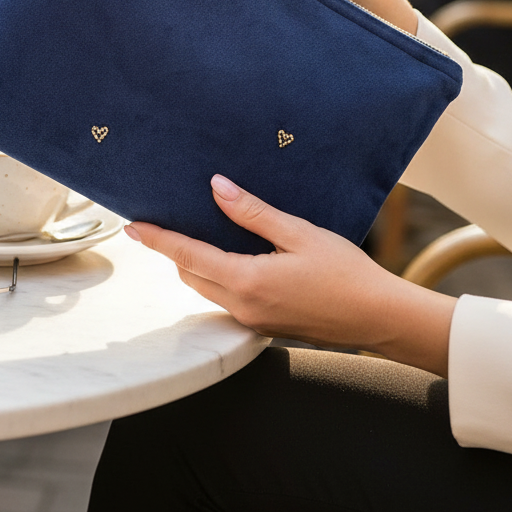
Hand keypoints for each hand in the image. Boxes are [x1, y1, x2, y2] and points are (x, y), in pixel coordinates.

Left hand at [127, 175, 454, 376]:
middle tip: (161, 221)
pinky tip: (229, 256)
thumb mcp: (298, 232)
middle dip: (173, 249)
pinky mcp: (266, 324)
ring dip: (195, 264)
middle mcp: (243, 305)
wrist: (380, 317)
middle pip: (190, 274)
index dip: (157, 238)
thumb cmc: (346, 273)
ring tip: (193, 232)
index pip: (187, 254)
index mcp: (247, 281)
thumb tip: (216, 187)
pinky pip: (227, 298)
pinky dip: (217, 276)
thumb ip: (252, 212)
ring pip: (206, 288)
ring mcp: (253, 319)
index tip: (132, 226)